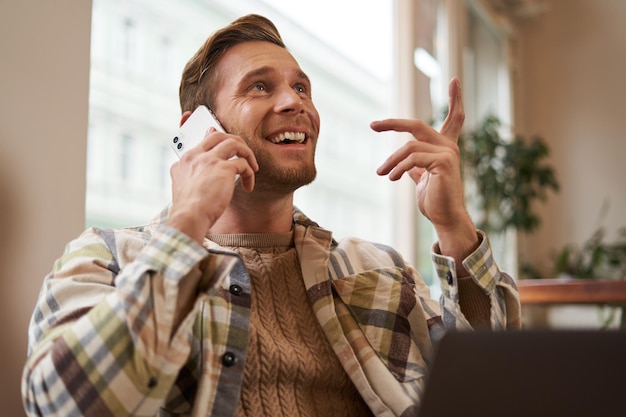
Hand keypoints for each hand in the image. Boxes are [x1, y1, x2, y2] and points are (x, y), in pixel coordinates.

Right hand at [166, 125, 258, 242]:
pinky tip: (248, 186)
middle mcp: (196, 156)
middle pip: (219, 135)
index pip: (204, 140)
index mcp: (185, 160)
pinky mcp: (223, 169)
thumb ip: (187, 171)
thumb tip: (186, 165)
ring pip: (234, 143)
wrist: (189, 217)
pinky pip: (243, 164)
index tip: (226, 144)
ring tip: (252, 167)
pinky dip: (250, 174)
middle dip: (235, 142)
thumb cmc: (187, 208)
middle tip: (243, 154)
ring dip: (247, 154)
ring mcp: (209, 160)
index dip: (218, 139)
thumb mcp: (181, 184)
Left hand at [371, 78, 477, 260]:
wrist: (445, 218)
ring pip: (409, 147)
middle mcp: (449, 146)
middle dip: (393, 123)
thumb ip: (415, 167)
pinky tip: (392, 177)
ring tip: (383, 173)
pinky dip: (398, 167)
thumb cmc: (434, 201)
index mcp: (445, 147)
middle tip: (373, 125)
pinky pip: (413, 159)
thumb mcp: (421, 180)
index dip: (455, 99)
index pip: (454, 119)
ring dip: (391, 161)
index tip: (454, 81)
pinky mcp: (443, 162)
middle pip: (417, 125)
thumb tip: (404, 164)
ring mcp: (448, 153)